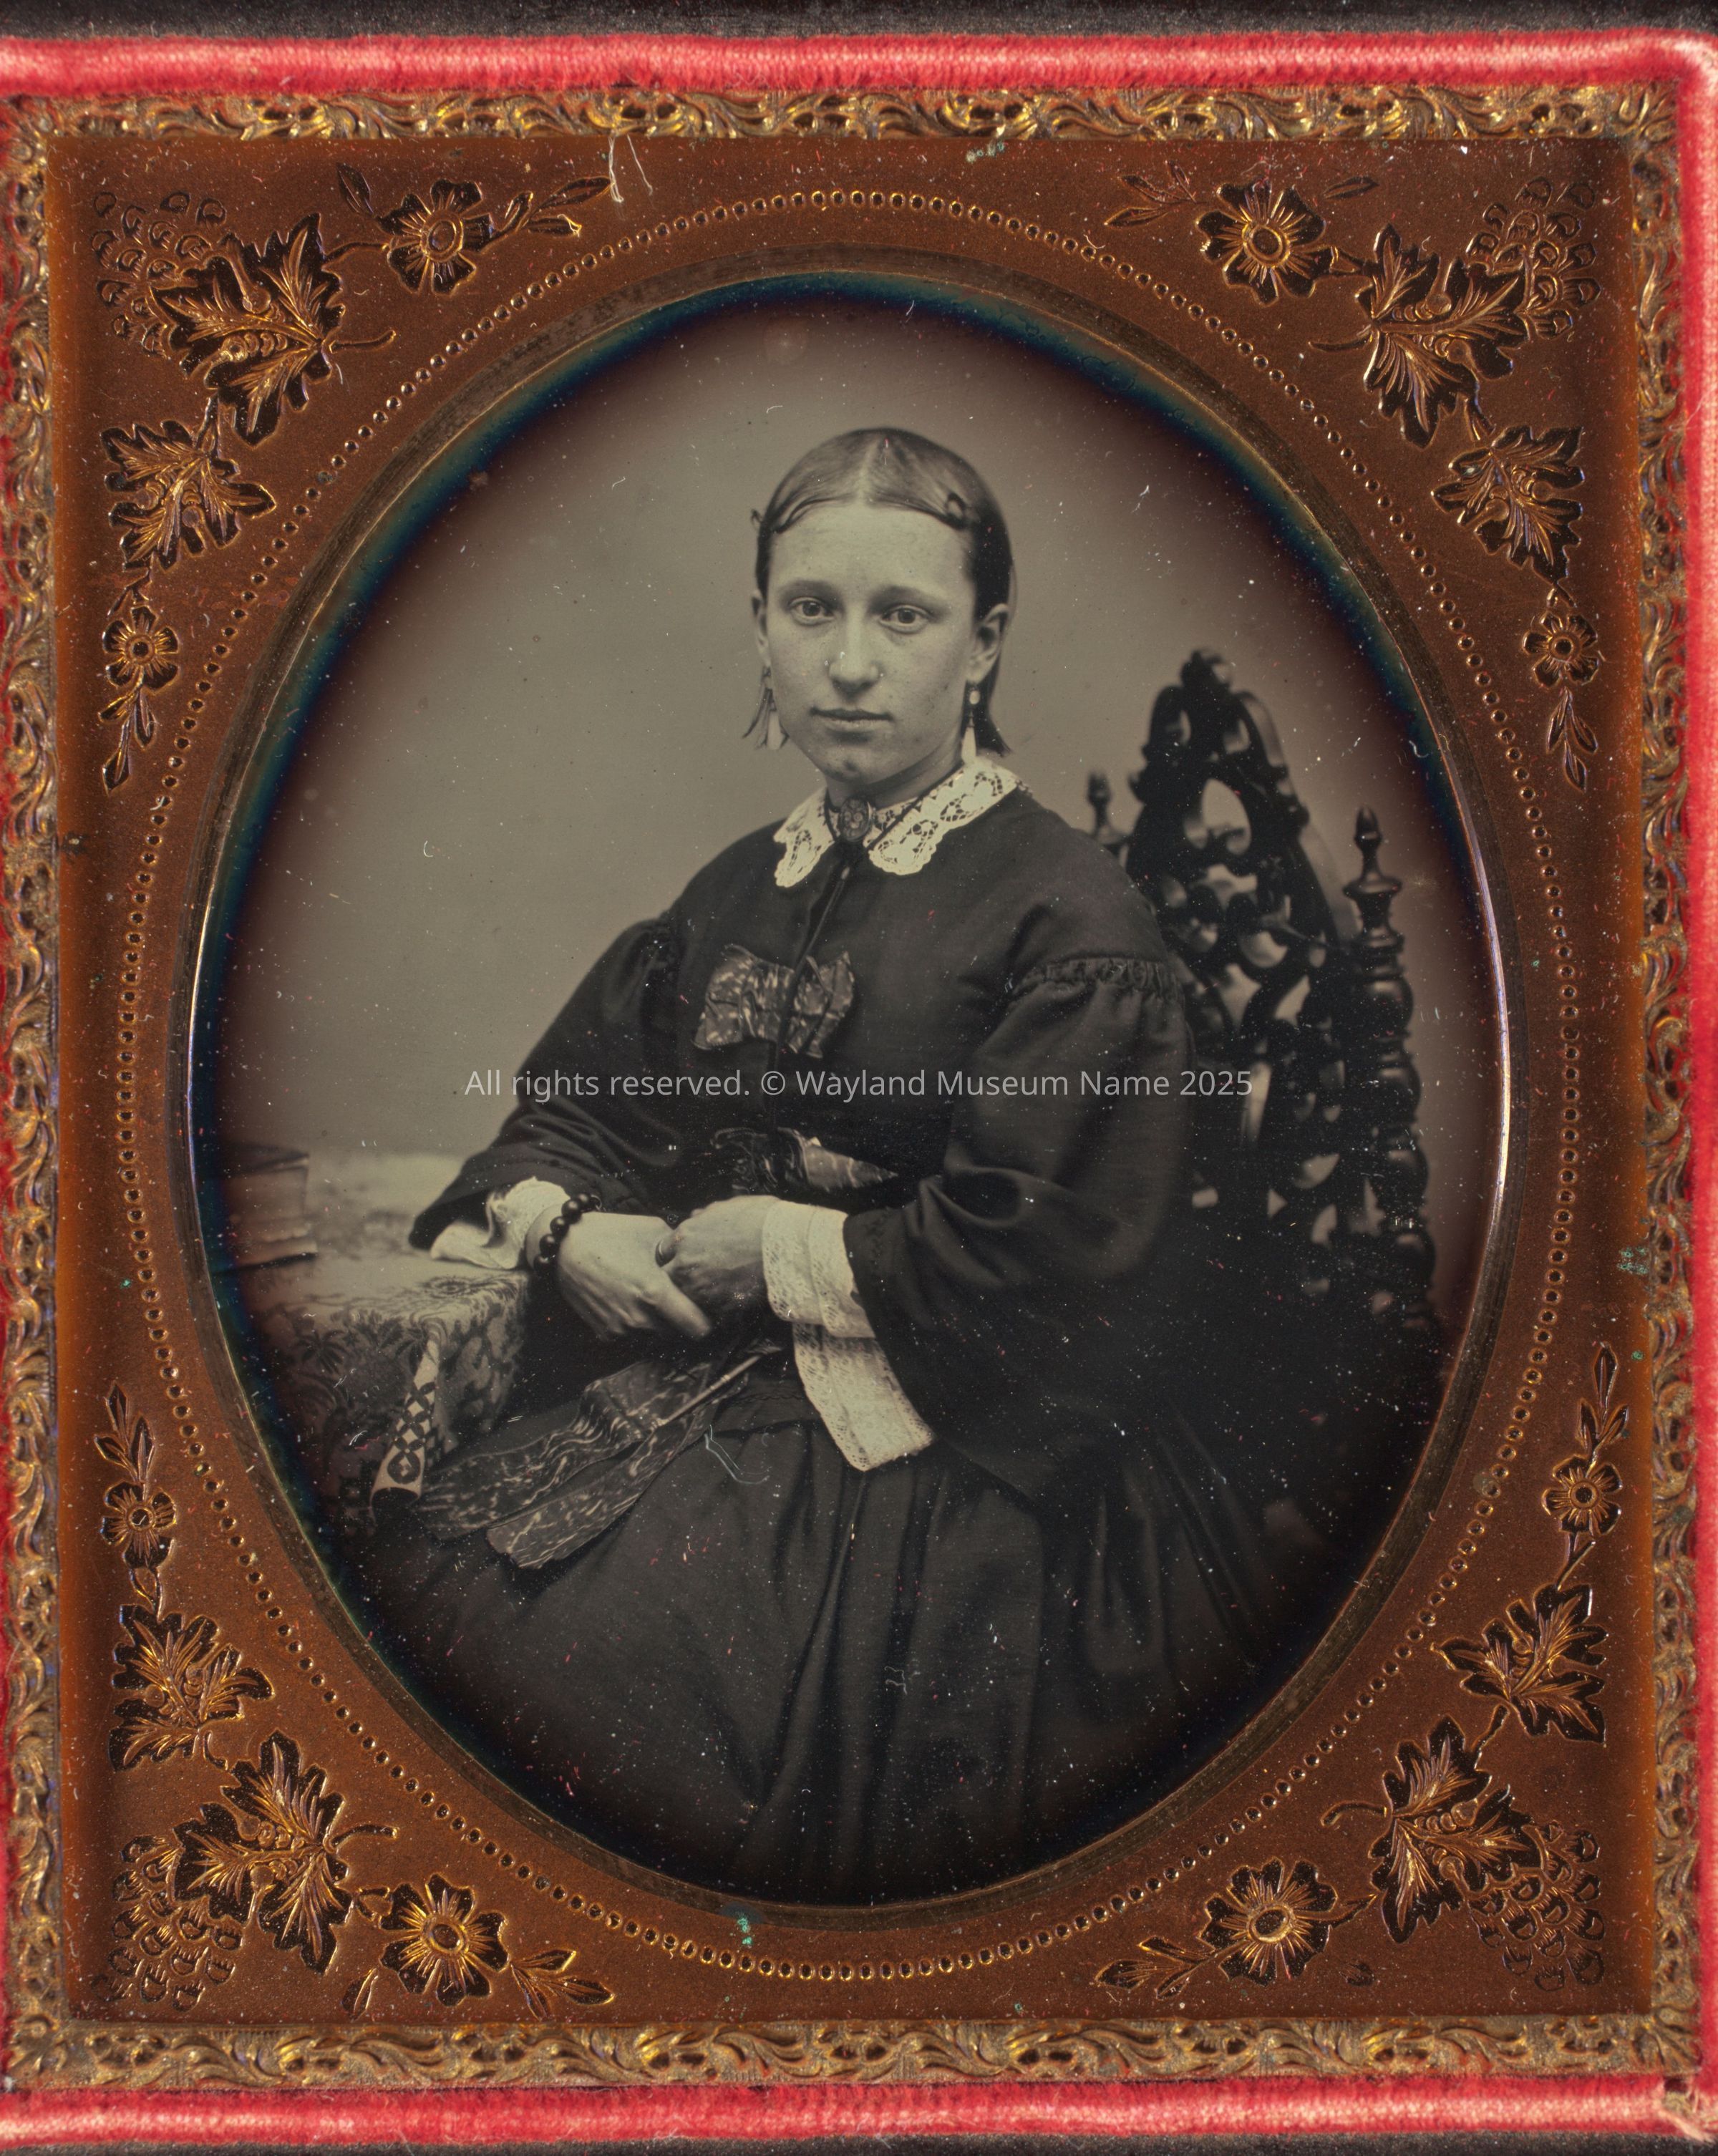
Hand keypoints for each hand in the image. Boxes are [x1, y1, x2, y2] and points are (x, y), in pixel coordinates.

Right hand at [542, 1210, 710, 1340]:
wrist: (563, 1248)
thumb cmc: (611, 1234)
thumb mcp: (653, 1232)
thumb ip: (680, 1251)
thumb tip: (699, 1259)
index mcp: (656, 1293)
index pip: (699, 1327)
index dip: (708, 1319)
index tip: (707, 1308)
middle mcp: (639, 1319)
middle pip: (679, 1335)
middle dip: (683, 1320)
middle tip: (681, 1300)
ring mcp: (621, 1330)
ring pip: (657, 1338)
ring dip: (661, 1324)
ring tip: (654, 1298)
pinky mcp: (606, 1334)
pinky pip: (634, 1337)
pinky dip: (639, 1326)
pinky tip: (633, 1301)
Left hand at [658, 1197, 773, 1325]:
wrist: (786, 1246)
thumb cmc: (762, 1220)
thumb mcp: (731, 1206)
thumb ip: (707, 1215)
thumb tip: (696, 1217)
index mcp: (685, 1236)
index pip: (664, 1252)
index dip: (676, 1256)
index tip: (688, 1258)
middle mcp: (686, 1263)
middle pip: (668, 1277)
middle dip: (679, 1278)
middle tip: (698, 1278)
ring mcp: (700, 1288)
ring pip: (685, 1298)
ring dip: (696, 1296)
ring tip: (715, 1292)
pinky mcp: (717, 1307)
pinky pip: (708, 1313)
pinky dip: (716, 1309)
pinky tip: (730, 1302)